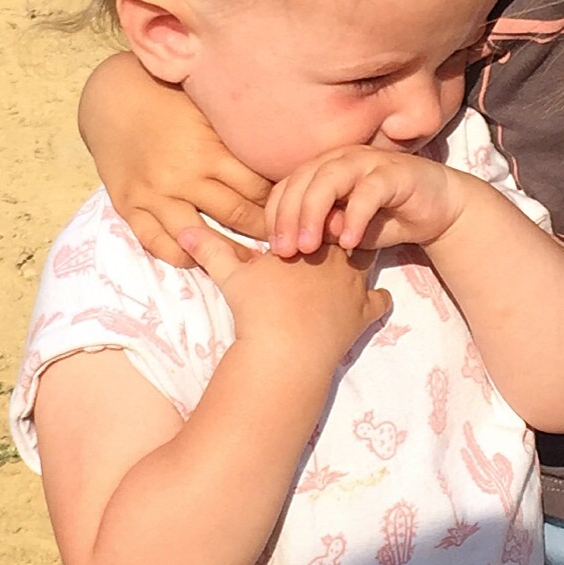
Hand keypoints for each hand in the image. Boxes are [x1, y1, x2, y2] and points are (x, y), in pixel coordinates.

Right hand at [79, 53, 270, 266]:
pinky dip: (181, 255)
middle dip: (265, 230)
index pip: (257, 187)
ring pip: (199, 237)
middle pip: (236, 215)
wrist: (113, 96)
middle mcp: (183, 176)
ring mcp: (155, 194)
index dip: (280, 201)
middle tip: (284, 240)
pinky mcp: (130, 205)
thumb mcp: (208, 108)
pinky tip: (200, 259)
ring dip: (228, 252)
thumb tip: (283, 148)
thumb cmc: (170, 97)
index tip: (293, 209)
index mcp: (209, 149)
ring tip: (251, 262)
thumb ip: (237, 134)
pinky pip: (157, 242)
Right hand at [179, 223, 388, 369]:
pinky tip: (373, 301)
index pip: (323, 213)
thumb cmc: (258, 308)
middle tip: (334, 239)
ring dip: (362, 262)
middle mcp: (336, 257)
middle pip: (348, 233)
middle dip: (343, 234)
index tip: (314, 219)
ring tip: (352, 265)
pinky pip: (380, 302)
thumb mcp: (230, 275)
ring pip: (368, 262)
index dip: (320, 215)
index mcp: (308, 239)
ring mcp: (354, 287)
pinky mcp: (363, 315)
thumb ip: (210, 249)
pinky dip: (377, 300)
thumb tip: (183, 231)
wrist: (284, 351)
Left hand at [265, 146, 464, 256]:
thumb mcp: (346, 232)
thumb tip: (302, 241)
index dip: (275, 215)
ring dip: (314, 212)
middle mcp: (341, 159)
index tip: (273, 249)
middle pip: (303, 180)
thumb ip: (324, 232)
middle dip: (289, 216)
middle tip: (285, 251)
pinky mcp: (394, 172)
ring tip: (309, 247)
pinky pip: (368, 191)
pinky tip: (348, 242)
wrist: (438, 210)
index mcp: (324, 169)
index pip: (288, 186)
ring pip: (329, 178)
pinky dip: (354, 216)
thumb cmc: (385, 219)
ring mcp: (368, 162)